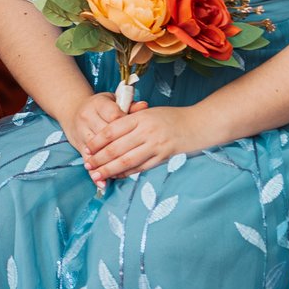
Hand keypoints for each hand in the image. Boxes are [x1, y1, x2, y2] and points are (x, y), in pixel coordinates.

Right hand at [65, 94, 135, 188]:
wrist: (73, 108)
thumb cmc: (102, 106)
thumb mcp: (115, 101)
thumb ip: (130, 105)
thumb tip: (144, 106)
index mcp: (99, 104)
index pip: (115, 117)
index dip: (127, 129)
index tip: (139, 138)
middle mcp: (87, 117)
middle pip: (104, 136)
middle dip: (117, 151)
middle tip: (134, 160)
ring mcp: (81, 131)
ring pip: (94, 150)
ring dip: (105, 165)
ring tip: (115, 176)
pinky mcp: (78, 143)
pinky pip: (87, 160)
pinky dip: (94, 173)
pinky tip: (101, 183)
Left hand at [82, 102, 212, 184]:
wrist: (201, 124)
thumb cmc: (173, 117)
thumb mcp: (150, 112)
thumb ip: (131, 121)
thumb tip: (108, 134)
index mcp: (140, 117)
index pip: (112, 130)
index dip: (97, 141)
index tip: (86, 148)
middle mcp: (147, 131)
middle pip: (116, 147)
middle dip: (99, 158)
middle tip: (87, 165)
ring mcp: (156, 145)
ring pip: (127, 160)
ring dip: (109, 169)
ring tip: (96, 175)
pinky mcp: (164, 157)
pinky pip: (141, 167)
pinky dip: (127, 172)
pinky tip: (117, 176)